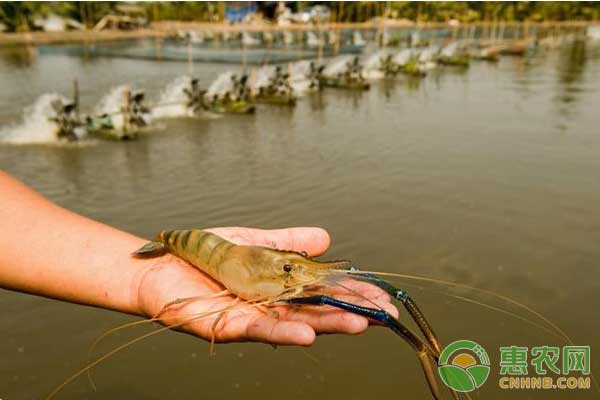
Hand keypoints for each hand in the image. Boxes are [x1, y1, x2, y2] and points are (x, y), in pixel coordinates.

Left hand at [135, 227, 397, 345]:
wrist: (162, 264)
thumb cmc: (207, 254)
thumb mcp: (256, 242)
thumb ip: (289, 243)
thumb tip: (327, 238)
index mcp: (280, 288)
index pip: (323, 292)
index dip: (352, 294)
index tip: (381, 295)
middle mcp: (271, 306)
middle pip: (316, 312)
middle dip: (351, 311)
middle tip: (385, 314)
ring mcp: (252, 318)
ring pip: (295, 325)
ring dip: (327, 326)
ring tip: (360, 324)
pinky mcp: (228, 326)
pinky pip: (259, 331)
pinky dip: (284, 334)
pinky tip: (309, 336)